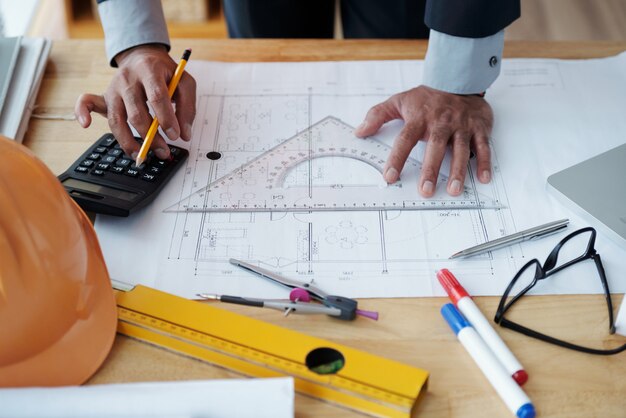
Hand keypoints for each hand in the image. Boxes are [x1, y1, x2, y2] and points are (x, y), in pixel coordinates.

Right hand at [74, 44, 196, 158]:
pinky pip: (87, 102)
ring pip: (116, 118)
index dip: (166, 119)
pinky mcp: (104, 95)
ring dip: (128, 141)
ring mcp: (113, 87)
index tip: (175, 135)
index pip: (157, 96)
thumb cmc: (165, 73)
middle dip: (150, 137)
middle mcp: (128, 79)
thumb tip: (184, 134)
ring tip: (140, 156)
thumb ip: (187, 107)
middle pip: (136, 112)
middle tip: (164, 151)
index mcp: (150, 70)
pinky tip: (86, 125)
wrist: (143, 56)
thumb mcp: (184, 83)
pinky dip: (82, 112)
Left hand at [354, 85, 492, 196]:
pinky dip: (484, 162)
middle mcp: (441, 123)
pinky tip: (483, 179)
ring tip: (453, 190)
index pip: (405, 139)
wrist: (459, 78)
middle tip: (426, 190)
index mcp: (420, 118)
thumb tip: (359, 131)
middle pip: (435, 147)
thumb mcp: (399, 101)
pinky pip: (483, 146)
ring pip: (461, 149)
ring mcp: (462, 126)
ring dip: (458, 170)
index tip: (389, 176)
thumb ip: (378, 115)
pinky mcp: (479, 128)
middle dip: (431, 169)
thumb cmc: (427, 97)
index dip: (397, 158)